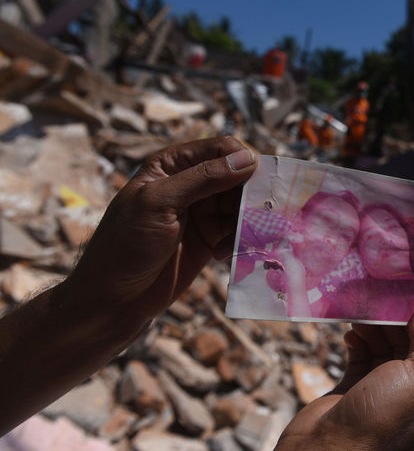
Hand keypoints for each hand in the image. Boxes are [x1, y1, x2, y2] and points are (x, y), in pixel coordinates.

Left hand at [68, 136, 256, 319]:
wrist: (113, 300)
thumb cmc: (126, 244)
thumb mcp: (160, 203)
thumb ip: (204, 178)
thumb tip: (248, 158)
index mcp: (172, 165)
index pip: (219, 150)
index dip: (242, 160)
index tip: (259, 180)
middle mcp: (190, 185)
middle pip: (237, 177)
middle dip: (251, 192)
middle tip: (263, 211)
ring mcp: (201, 214)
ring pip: (241, 205)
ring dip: (248, 219)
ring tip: (250, 235)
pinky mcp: (209, 240)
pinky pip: (237, 231)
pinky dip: (240, 239)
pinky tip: (225, 253)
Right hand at [276, 303, 413, 450]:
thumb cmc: (380, 419)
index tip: (406, 299)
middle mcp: (411, 394)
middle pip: (408, 344)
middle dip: (395, 322)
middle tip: (379, 302)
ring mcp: (381, 392)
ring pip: (383, 348)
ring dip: (374, 328)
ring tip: (360, 314)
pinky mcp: (354, 389)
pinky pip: (360, 357)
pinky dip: (357, 341)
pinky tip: (350, 332)